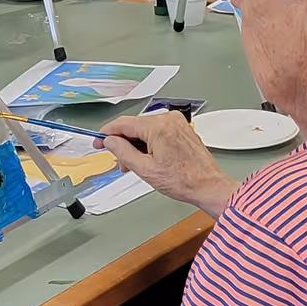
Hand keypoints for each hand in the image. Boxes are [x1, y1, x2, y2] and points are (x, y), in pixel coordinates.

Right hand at [98, 111, 235, 218]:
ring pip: (145, 130)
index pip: (123, 123)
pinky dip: (149, 144)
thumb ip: (123, 152)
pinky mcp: (181, 129)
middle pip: (134, 126)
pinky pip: (158, 132)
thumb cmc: (184, 180)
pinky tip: (147, 159)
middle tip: (119, 162)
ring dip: (136, 145)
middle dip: (123, 143)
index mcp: (158, 127)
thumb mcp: (145, 169)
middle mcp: (168, 120)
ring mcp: (177, 123)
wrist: (208, 186)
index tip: (98, 141)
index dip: (107, 133)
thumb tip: (110, 141)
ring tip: (134, 165)